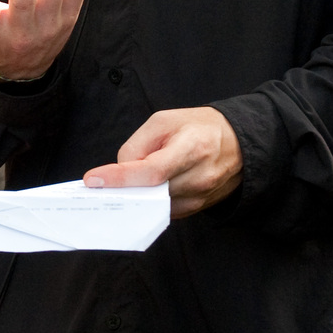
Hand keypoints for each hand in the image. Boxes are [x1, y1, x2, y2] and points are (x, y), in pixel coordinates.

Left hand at [84, 106, 243, 217]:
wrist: (239, 143)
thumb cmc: (199, 126)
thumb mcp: (165, 120)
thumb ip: (138, 144)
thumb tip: (120, 169)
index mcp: (191, 148)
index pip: (151, 171)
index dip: (120, 178)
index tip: (94, 180)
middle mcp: (199, 177)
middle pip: (151, 194)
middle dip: (122, 191)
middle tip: (97, 189)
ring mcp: (201, 197)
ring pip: (155, 207)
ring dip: (135, 199)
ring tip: (119, 188)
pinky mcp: (199, 208)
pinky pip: (165, 212)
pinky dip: (149, 204)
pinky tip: (140, 193)